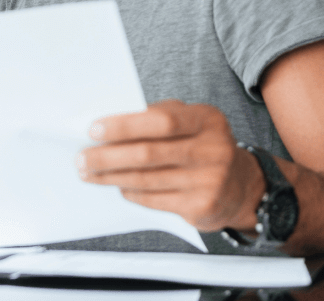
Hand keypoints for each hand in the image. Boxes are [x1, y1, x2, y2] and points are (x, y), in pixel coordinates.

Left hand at [77, 100, 264, 231]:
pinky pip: (153, 199)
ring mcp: (210, 181)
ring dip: (111, 176)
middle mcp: (213, 149)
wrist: (242, 187)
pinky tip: (117, 186)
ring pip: (146, 179)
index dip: (124, 125)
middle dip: (107, 156)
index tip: (93, 130)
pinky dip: (130, 192)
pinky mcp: (201, 206)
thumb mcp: (190, 122)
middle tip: (81, 158)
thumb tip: (107, 126)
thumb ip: (156, 117)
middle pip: (148, 153)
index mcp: (207, 120)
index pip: (162, 120)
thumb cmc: (201, 146)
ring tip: (88, 173)